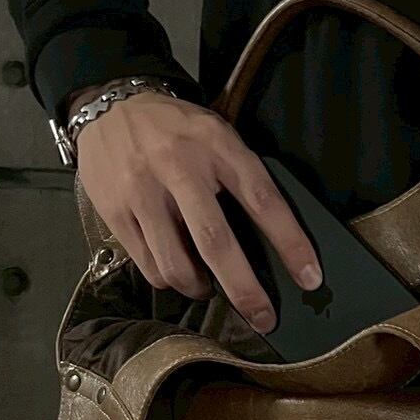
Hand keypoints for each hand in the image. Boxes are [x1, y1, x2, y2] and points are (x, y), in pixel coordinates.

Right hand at [74, 89, 322, 332]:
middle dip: (245, 289)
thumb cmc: (177, 128)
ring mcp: (143, 191)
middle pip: (216, 242)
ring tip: (209, 289)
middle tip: (264, 317)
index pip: (263, 201)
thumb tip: (274, 239)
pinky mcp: (114, 210)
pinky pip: (148, 264)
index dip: (290, 243)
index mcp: (218, 147)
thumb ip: (242, 177)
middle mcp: (179, 168)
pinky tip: (177, 271)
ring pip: (176, 264)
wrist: (110, 102)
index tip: (310, 277)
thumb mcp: (219, 135)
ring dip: (200, 289)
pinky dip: (169, 279)